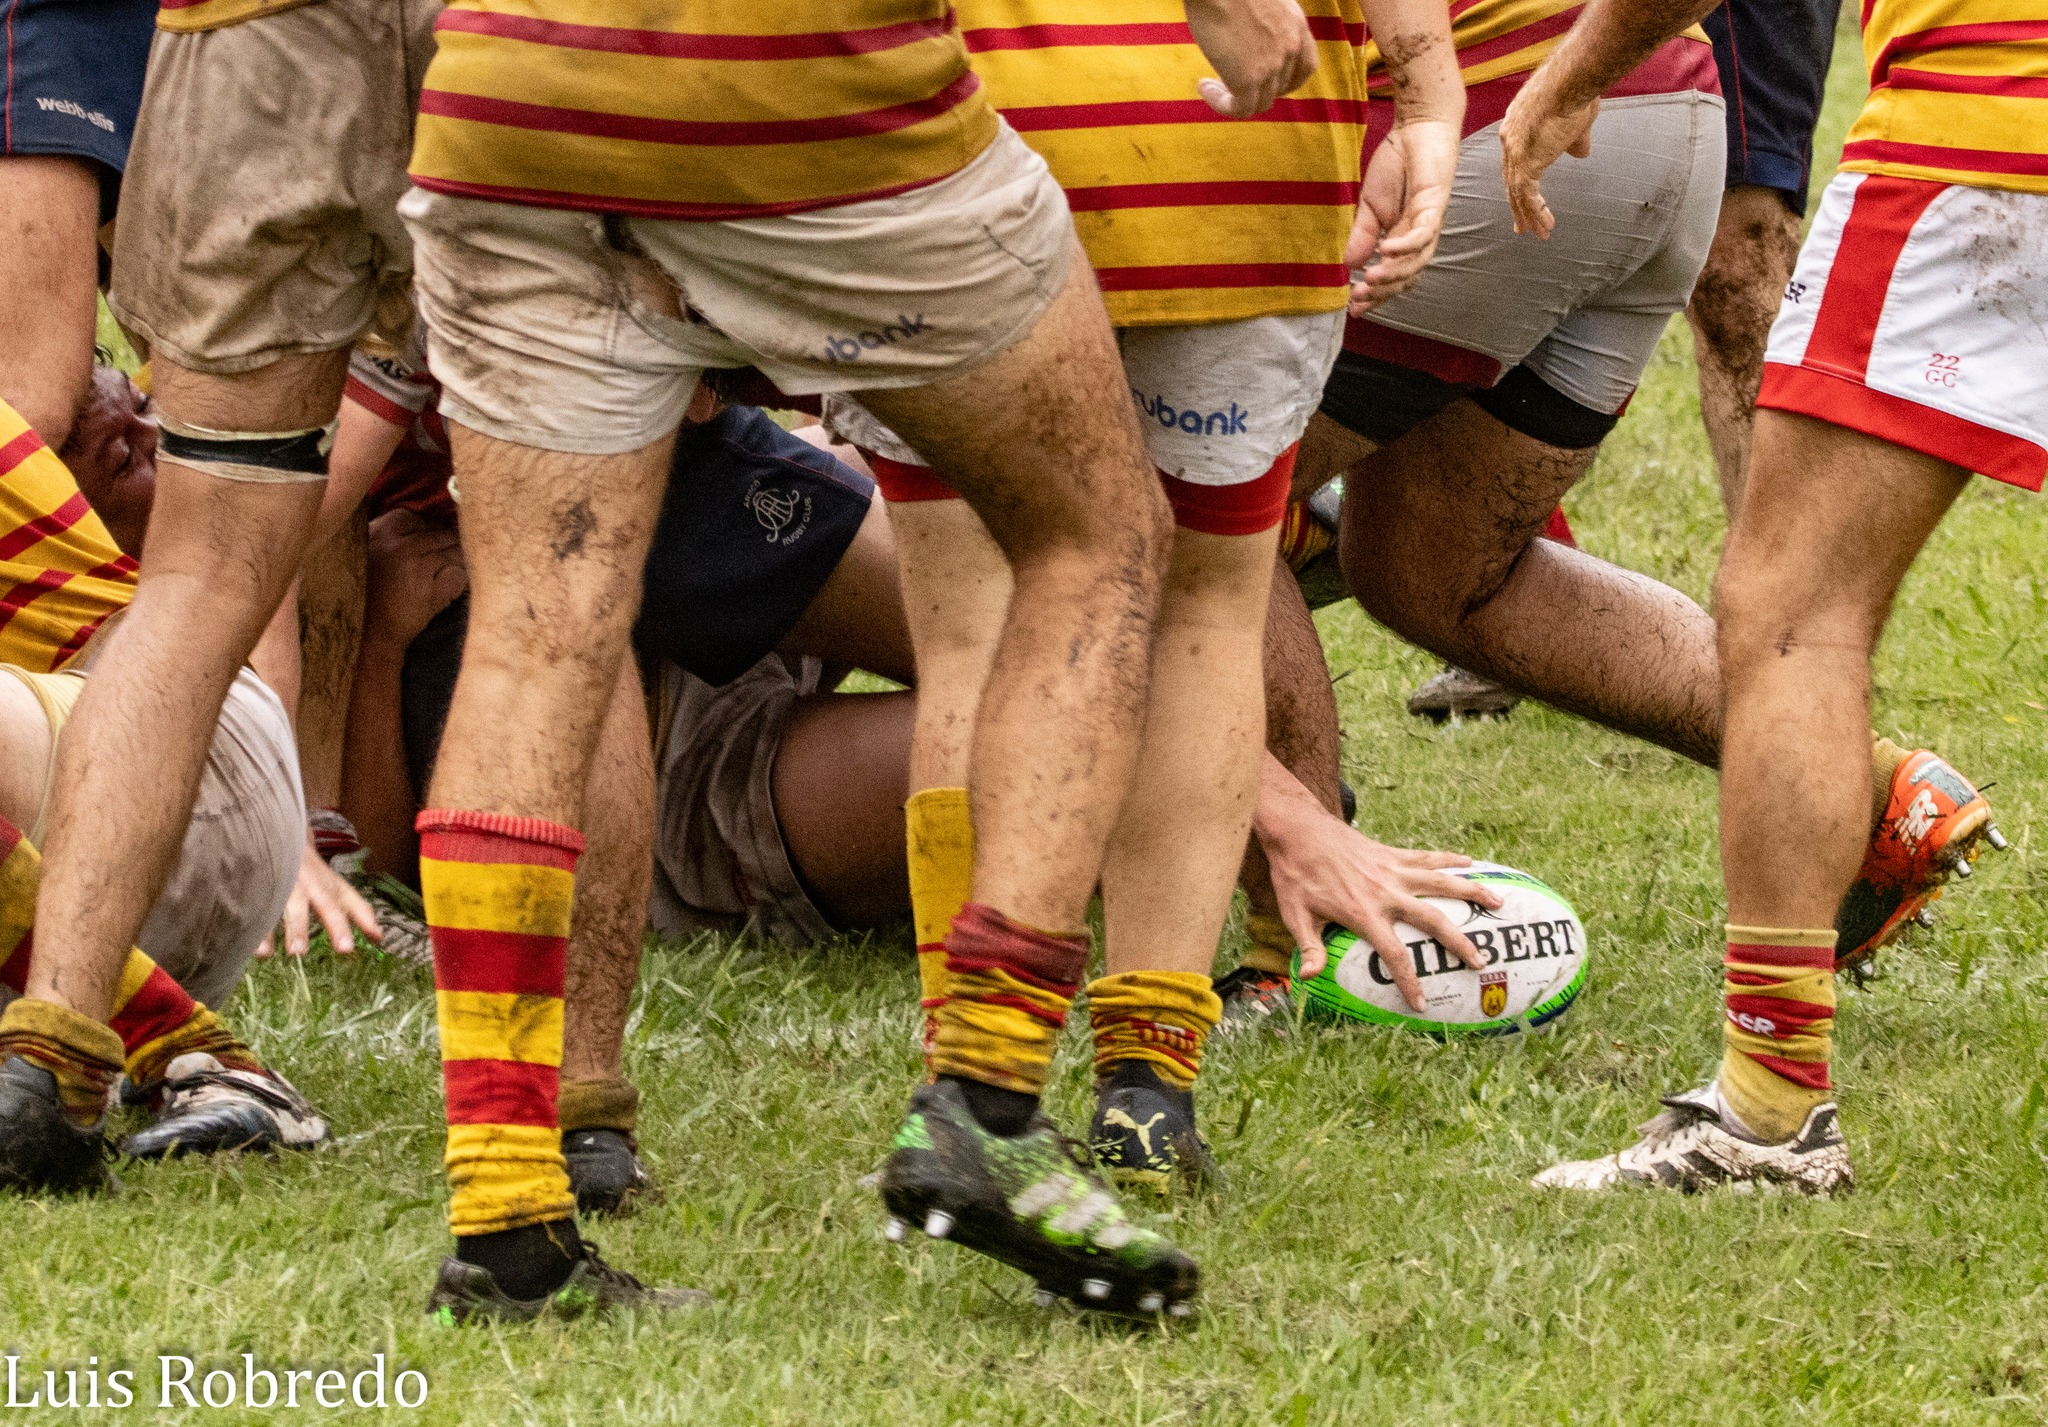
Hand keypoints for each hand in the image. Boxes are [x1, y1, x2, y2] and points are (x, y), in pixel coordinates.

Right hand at [255, 837, 383, 959]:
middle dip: (336, 924)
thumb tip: (378, 937)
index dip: (365, 918)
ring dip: (296, 928)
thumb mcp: (335, 886)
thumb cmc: (311, 872)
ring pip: (294, 905)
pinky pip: (263, 907)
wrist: (280, 837)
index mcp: (329, 884)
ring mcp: (288, 883)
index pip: (352, 900)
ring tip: (297, 953)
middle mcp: (312, 882)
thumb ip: (358, 911)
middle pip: (327, 903)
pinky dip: (261, 930)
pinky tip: (260, 951)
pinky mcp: (266, 886)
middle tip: (345, 948)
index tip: (376, 938)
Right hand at [363, 508, 467, 648]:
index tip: (430, 545)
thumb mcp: (364, 555)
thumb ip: (387, 537)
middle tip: (445, 562)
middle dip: (448, 547)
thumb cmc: (366, 597)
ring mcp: (416, 567)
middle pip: (440, 533)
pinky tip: (447, 592)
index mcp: (379, 534)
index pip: (416, 518)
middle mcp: (398, 546)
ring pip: (454, 552)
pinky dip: (458, 583)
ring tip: (446, 577)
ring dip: (457, 564)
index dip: (428, 531)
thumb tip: (421, 525)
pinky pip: (458, 576)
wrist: (367, 636)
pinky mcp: (430, 590)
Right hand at [1186, 0, 1319, 116]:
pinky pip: (1240, 109)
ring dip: (1235, 98)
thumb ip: (1265, 19)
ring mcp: (1271, 66)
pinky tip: (1205, 88)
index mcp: (1297, 26)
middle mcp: (1290, 48)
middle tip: (1229, 78)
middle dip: (1256, 89)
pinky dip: (1222, 105)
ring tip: (1212, 84)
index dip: (1286, 81)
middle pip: (1280, 89)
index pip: (1305, 68)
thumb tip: (1247, 33)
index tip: (1263, 78)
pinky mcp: (1247, 79)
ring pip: (1260, 103)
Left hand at [1260, 805, 1501, 1011]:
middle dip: (1459, 943)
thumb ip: (1309, 948)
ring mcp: (1393, 870)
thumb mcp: (1295, 915)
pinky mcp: (1393, 853)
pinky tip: (1471, 863)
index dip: (1410, 982)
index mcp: (1363, 914)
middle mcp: (1386, 893)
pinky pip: (1428, 857)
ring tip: (1500, 903)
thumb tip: (1309, 978)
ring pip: (1443, 882)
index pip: (1394, 955)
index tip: (1422, 1003)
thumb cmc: (1295, 875)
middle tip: (1481, 961)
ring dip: (1473, 892)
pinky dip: (1451, 860)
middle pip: (1433, 921)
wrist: (1298, 831)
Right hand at [1346, 117, 1459, 312]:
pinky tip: (1385, 251)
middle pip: (1407, 275)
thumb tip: (1348, 266)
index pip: (1393, 275)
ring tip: (1369, 279)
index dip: (1376, 294)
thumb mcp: (1369, 205)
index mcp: (1403, 238)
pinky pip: (1423, 234)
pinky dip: (1405, 246)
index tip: (1353, 307)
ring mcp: (1430, 221)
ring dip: (1394, 274)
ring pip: (1417, 260)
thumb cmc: (1396, 163)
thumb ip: (1362, 235)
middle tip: (1359, 298)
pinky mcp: (1435, 204)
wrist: (1417, 126)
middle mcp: (1419, 235)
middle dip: (1383, 291)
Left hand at [1499, 80, 1598, 237]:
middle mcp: (1510, 137)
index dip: (1520, 180)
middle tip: (1521, 225)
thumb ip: (1575, 138)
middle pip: (1511, 178)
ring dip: (1530, 215)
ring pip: (1518, 191)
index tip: (1525, 196)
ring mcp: (1515, 150)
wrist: (1573, 80)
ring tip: (1539, 234)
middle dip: (1517, 204)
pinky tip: (1546, 227)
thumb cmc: (1577, 89)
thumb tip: (1580, 153)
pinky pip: (1528, 195)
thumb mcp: (1577, 119)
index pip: (1515, 159)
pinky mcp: (1525, 162)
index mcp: (1517, 124)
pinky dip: (1537, 212)